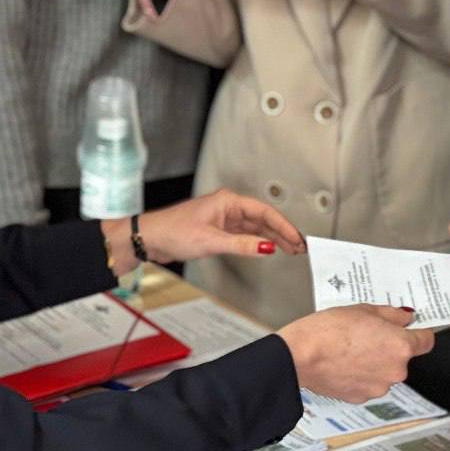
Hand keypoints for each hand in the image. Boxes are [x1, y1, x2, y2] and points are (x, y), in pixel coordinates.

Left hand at [100, 189, 304, 273]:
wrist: (150, 238)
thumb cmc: (172, 231)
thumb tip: (266, 248)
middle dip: (282, 232)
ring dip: (272, 239)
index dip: (283, 225)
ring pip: (255, 228)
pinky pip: (244, 235)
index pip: (264, 212)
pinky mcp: (217, 230)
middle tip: (299, 246)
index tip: (296, 238)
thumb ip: (241, 245)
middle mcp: (227, 207)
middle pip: (262, 219)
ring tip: (290, 249)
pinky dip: (257, 242)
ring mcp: (223, 219)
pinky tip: (267, 249)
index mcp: (227, 201)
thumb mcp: (210, 240)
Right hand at [279, 305, 434, 402]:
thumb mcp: (363, 310)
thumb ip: (391, 315)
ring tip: (350, 350)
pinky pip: (368, 384)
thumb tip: (405, 319)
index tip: (411, 330)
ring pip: (384, 372)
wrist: (300, 355)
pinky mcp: (361, 397)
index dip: (419, 333)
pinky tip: (343, 364)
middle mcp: (395, 370)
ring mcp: (379, 387)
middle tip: (367, 335)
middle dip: (389, 348)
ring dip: (374, 363)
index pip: (427, 341)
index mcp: (400, 346)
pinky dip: (360, 376)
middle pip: (402, 358)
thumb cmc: (328, 330)